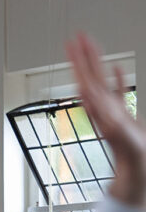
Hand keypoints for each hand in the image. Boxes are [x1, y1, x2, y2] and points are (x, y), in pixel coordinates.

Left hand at [68, 33, 145, 206]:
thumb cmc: (134, 160)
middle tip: (77, 36)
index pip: (87, 81)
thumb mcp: (124, 140)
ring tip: (90, 44)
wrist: (139, 174)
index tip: (73, 45)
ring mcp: (112, 112)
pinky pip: (117, 92)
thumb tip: (96, 109)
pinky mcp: (124, 116)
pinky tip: (114, 67)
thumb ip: (112, 125)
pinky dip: (115, 78)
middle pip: (89, 77)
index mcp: (102, 111)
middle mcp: (103, 110)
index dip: (80, 63)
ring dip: (96, 63)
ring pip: (101, 81)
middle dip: (83, 57)